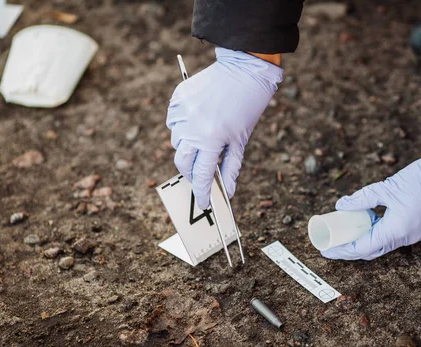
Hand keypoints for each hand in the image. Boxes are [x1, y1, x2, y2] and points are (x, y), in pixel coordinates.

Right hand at [166, 48, 282, 208]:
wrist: (243, 69)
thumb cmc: (247, 107)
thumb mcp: (241, 140)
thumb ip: (231, 167)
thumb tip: (227, 192)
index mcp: (212, 139)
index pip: (201, 175)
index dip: (202, 192)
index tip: (204, 202)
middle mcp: (193, 127)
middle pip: (181, 162)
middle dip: (190, 172)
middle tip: (199, 173)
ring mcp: (182, 111)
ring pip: (176, 141)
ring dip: (188, 145)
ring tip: (204, 135)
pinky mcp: (177, 98)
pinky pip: (173, 121)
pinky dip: (182, 126)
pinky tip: (197, 119)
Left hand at [321, 154, 420, 259]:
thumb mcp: (386, 187)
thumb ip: (361, 199)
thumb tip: (341, 205)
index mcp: (396, 231)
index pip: (363, 248)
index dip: (342, 250)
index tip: (326, 250)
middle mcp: (404, 237)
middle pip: (371, 250)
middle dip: (349, 250)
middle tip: (331, 244)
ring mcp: (412, 234)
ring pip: (381, 244)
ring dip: (362, 241)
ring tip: (344, 234)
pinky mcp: (416, 226)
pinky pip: (390, 235)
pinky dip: (375, 232)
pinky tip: (363, 223)